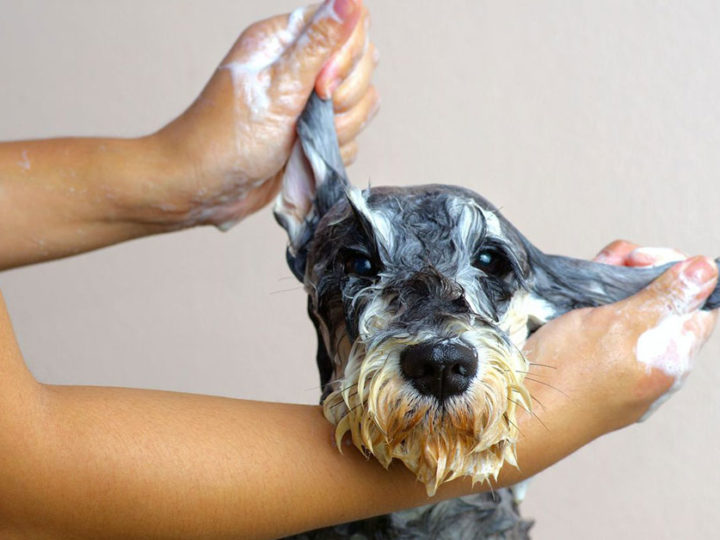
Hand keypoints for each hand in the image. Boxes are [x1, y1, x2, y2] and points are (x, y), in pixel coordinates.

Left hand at [150, 0, 378, 229]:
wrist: (206, 189)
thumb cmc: (226, 138)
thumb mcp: (277, 88)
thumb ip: (319, 44)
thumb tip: (349, 0)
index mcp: (286, 41)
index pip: (348, 23)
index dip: (347, 55)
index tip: (321, 85)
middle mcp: (302, 67)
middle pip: (362, 65)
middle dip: (345, 98)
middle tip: (308, 114)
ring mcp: (310, 103)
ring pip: (362, 104)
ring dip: (340, 128)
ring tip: (302, 140)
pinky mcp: (316, 134)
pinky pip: (351, 137)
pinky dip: (332, 151)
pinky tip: (303, 156)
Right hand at [520, 242, 717, 450]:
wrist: (519, 410)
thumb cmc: (569, 376)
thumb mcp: (622, 324)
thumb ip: (667, 298)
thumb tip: (709, 270)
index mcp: (673, 358)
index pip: (699, 304)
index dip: (677, 272)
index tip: (640, 260)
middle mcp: (653, 364)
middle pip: (663, 304)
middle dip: (639, 273)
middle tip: (613, 263)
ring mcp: (621, 366)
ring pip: (631, 312)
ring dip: (613, 285)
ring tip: (589, 276)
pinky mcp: (592, 364)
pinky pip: (606, 329)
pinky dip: (593, 304)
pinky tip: (575, 294)